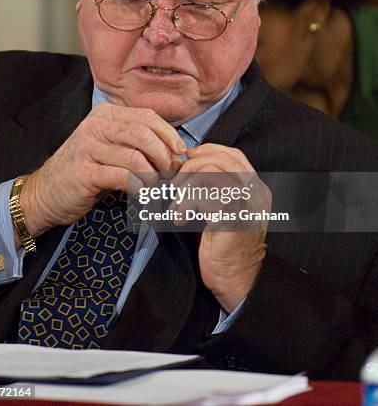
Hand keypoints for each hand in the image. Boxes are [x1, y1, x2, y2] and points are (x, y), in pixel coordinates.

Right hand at [18, 104, 185, 240]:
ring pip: (136, 157)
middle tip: (170, 173)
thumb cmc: (86, 170)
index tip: (180, 152)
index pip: (147, 117)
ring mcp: (87, 148)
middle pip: (144, 134)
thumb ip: (137, 143)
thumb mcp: (110, 147)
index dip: (169, 134)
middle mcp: (95, 126)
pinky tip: (142, 195)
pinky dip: (139, 188)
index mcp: (105, 114)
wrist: (46, 192)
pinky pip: (123, 178)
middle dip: (164, 156)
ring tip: (155, 186)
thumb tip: (176, 152)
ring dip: (153, 175)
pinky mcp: (84, 173)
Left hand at [171, 144, 269, 311]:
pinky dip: (184, 205)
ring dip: (185, 187)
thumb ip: (214, 186)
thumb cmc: (224, 246)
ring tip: (178, 205)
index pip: (232, 154)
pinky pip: (202, 196)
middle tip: (176, 187)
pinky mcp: (232, 218)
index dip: (206, 152)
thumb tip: (186, 164)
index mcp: (255, 188)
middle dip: (190, 168)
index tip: (187, 162)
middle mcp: (255, 193)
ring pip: (209, 172)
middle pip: (219, 159)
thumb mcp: (223, 208)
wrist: (236, 280)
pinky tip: (181, 219)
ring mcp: (246, 204)